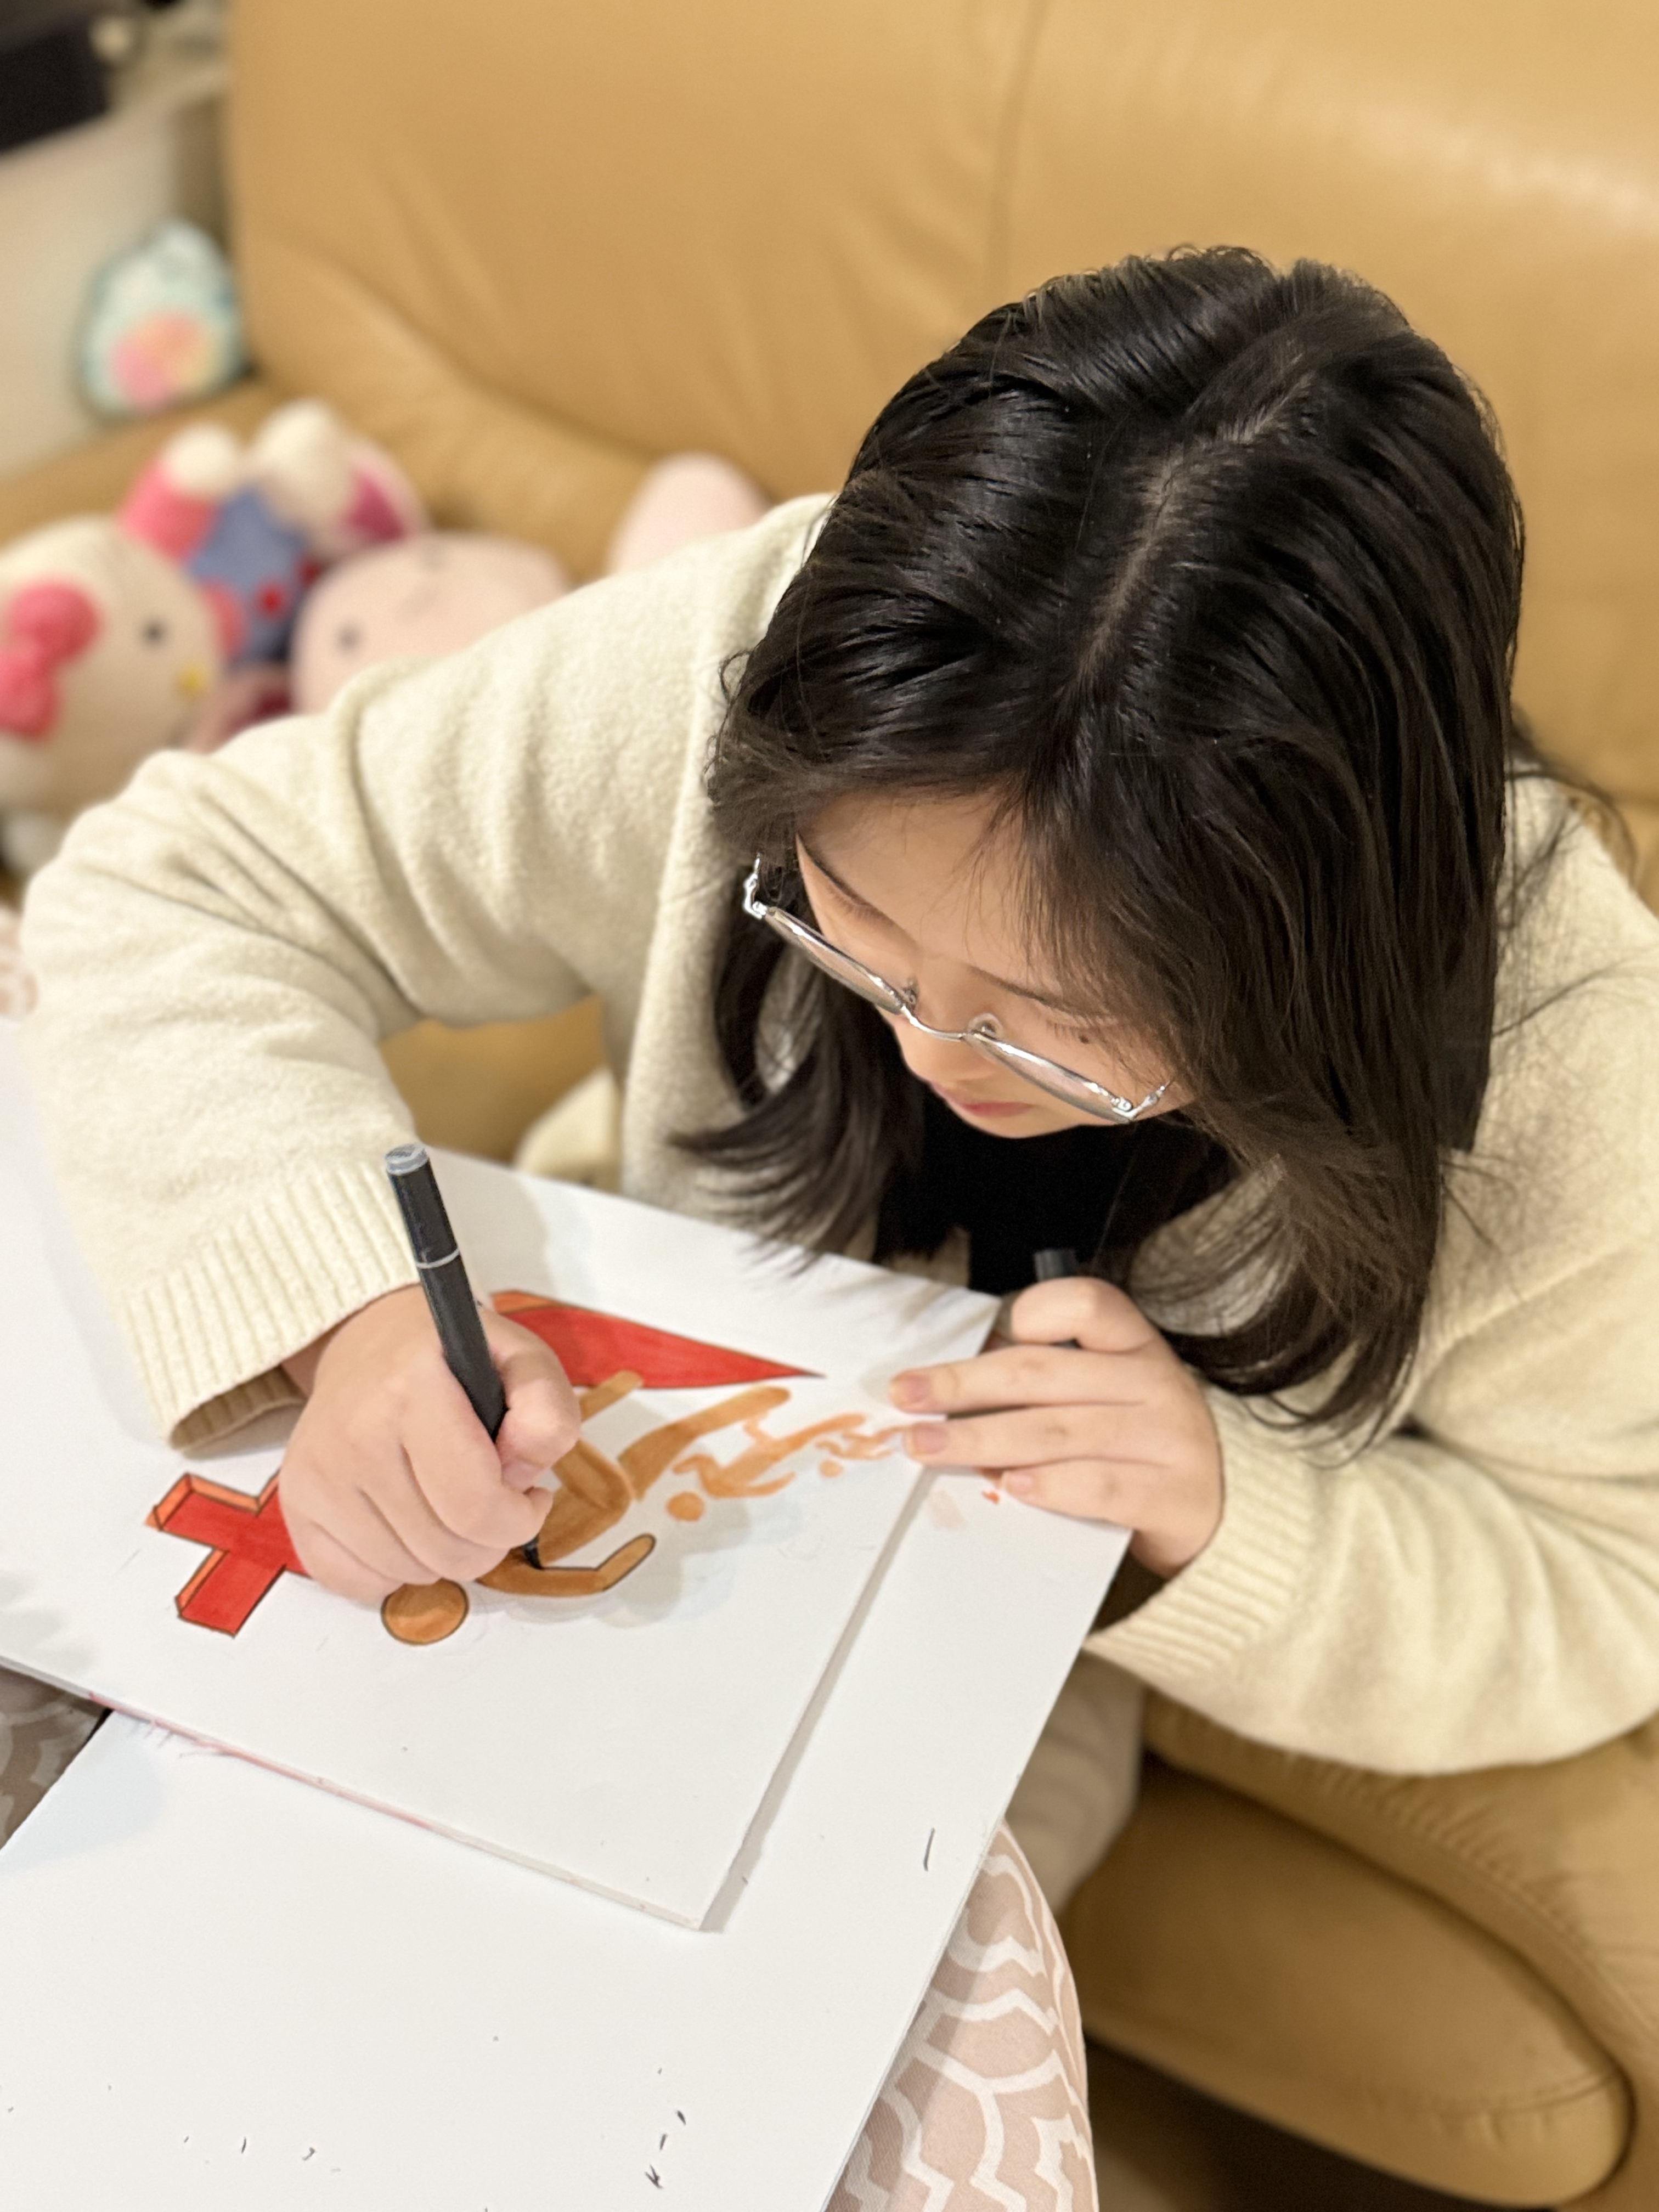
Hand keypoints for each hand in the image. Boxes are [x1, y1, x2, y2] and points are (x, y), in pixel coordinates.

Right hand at [279, 1285, 581, 1603]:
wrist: (367, 1342)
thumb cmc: (451, 1358)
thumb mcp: (521, 1358)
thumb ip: (547, 1411)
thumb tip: (523, 1479)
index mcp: (409, 1390)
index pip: (475, 1506)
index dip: (520, 1519)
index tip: (529, 1496)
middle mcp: (352, 1435)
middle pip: (445, 1550)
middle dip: (489, 1540)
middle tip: (493, 1501)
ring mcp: (315, 1475)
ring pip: (406, 1573)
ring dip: (445, 1554)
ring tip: (450, 1504)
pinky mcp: (296, 1505)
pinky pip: (356, 1583)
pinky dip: (395, 1570)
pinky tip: (409, 1524)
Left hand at [889, 1277, 1222, 1576]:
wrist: (1225, 1512)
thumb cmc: (1140, 1444)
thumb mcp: (1110, 1393)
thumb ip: (1048, 1381)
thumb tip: (949, 1387)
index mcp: (1136, 1346)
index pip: (1086, 1303)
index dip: (1033, 1312)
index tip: (986, 1333)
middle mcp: (1154, 1383)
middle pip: (1044, 1373)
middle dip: (963, 1385)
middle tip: (906, 1396)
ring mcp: (1166, 1439)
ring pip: (1058, 1431)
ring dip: (980, 1439)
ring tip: (926, 1446)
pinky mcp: (1169, 1496)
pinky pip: (1099, 1485)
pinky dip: (1049, 1485)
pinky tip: (1008, 1485)